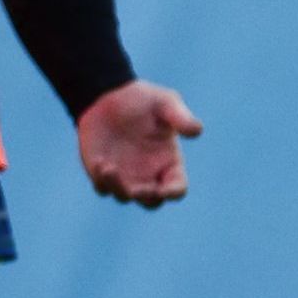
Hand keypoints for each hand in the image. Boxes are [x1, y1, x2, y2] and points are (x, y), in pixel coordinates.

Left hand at [76, 79, 199, 205]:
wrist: (109, 96)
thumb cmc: (143, 99)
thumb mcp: (165, 103)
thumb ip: (180, 117)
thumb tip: (197, 130)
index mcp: (169, 163)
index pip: (177, 188)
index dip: (174, 192)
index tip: (165, 190)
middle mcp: (149, 175)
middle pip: (151, 202)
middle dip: (146, 198)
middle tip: (137, 190)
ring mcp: (125, 177)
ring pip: (124, 197)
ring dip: (118, 188)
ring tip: (108, 168)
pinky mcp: (102, 174)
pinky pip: (103, 187)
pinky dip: (102, 181)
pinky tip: (100, 162)